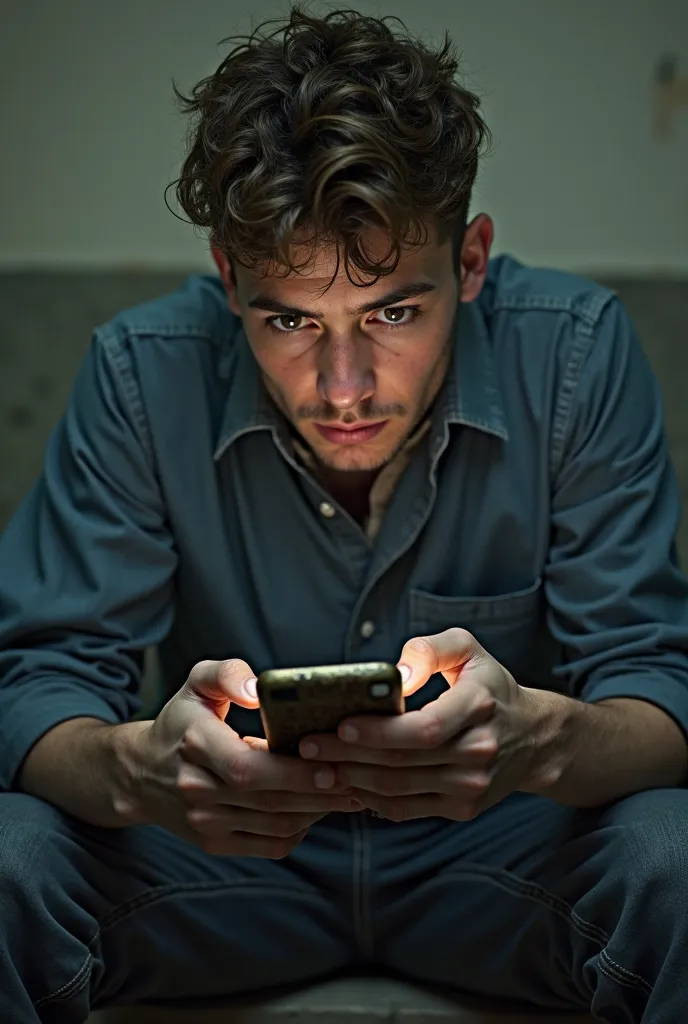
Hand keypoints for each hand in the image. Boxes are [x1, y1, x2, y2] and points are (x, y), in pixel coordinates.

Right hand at [117, 659, 360, 856]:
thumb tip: (256, 691)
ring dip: (317, 812)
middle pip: (269, 801)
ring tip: (349, 792)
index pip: (247, 768)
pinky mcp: (215, 842)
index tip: (330, 765)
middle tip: (357, 778)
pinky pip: (269, 844)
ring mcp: (204, 822)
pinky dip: (300, 829)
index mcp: (195, 744)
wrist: (141, 774)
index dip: (291, 772)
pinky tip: (317, 809)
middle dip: (319, 793)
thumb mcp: (196, 683)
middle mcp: (196, 789)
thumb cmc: (182, 721)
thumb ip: (226, 674)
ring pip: (275, 826)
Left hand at [299, 629, 555, 821]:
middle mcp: (479, 751)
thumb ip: (429, 649)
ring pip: (399, 789)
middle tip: (307, 745)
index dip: (379, 733)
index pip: (425, 729)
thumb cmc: (489, 686)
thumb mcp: (468, 650)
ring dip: (352, 780)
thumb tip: (395, 676)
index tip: (340, 725)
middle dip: (348, 756)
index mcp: (480, 706)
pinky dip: (371, 799)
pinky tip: (346, 783)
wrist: (533, 737)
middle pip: (402, 762)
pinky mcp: (462, 808)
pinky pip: (406, 809)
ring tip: (316, 766)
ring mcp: (472, 786)